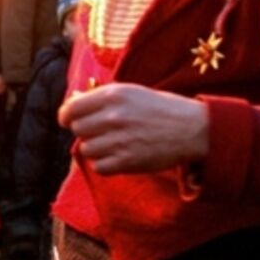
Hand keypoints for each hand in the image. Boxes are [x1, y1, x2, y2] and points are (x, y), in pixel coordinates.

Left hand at [61, 82, 209, 174]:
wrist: (192, 129)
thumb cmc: (160, 108)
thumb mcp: (131, 92)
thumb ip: (101, 97)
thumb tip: (72, 100)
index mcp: (113, 95)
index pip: (71, 108)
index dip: (67, 116)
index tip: (70, 120)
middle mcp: (114, 117)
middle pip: (77, 129)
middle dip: (86, 131)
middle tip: (101, 132)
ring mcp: (120, 140)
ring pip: (86, 149)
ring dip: (96, 149)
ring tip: (113, 144)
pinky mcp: (128, 161)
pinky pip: (99, 167)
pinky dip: (105, 164)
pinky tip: (118, 157)